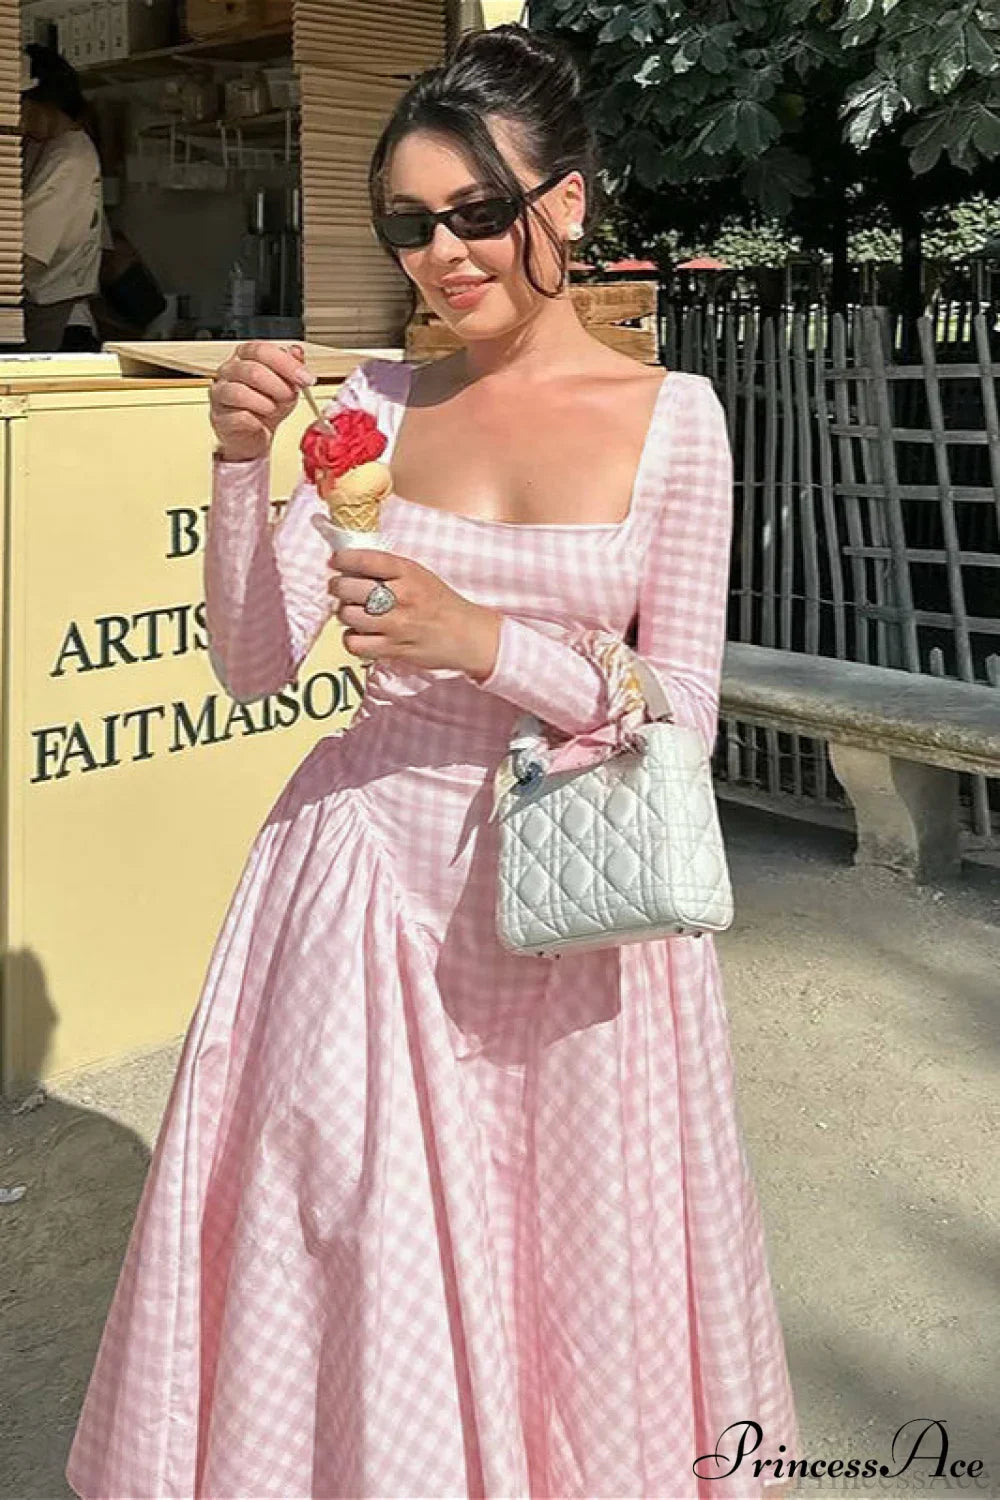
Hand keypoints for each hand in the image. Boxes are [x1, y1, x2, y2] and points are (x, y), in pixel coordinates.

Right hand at [210, 341, 315, 462]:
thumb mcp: (286, 385)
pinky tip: (260, 423)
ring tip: (273, 410)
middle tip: (290, 396)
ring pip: (239, 393)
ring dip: (265, 404)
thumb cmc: (267, 405)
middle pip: (251, 370)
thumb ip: (291, 368)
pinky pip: (238, 417)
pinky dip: (255, 421)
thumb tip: (297, 352)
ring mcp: (220, 393)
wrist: (255, 435)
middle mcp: (229, 371)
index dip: (286, 363)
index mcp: (245, 356)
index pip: (261, 350)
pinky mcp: (219, 417)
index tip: (305, 378)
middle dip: (277, 385)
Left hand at [329, 548, 500, 679]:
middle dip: (338, 587)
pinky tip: (361, 634)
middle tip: (340, 588)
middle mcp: (401, 596)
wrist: (467, 636)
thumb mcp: (420, 575)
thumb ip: (389, 569)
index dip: (342, 559)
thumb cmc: (441, 604)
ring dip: (345, 613)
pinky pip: (355, 644)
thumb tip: (350, 564)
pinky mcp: (393, 649)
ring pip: (348, 615)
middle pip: (348, 588)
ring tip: (354, 612)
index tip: (336, 561)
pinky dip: (352, 639)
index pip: (364, 559)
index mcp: (408, 572)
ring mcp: (396, 624)